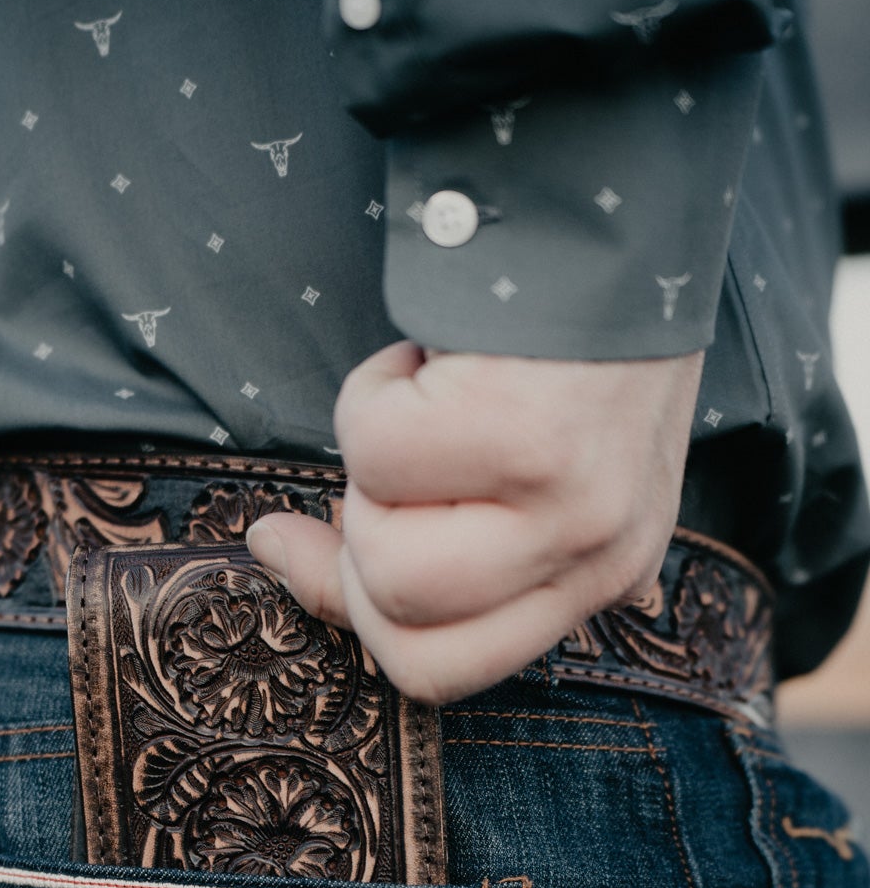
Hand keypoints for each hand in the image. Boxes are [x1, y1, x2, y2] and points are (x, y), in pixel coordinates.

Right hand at [246, 340, 704, 704]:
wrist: (616, 215)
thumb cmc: (560, 345)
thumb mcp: (517, 470)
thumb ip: (423, 539)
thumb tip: (270, 550)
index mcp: (597, 573)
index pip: (441, 672)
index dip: (353, 619)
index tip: (300, 544)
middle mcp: (594, 553)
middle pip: (400, 626)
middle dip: (357, 535)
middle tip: (400, 450)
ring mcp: (567, 504)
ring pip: (383, 556)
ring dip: (369, 464)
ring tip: (426, 400)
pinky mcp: (528, 438)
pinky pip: (374, 453)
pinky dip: (375, 388)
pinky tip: (432, 355)